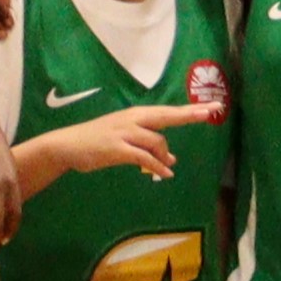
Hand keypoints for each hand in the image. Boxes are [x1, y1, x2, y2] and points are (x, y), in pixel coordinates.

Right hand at [46, 102, 223, 183]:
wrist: (67, 146)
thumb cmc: (98, 142)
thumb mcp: (126, 140)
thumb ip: (149, 147)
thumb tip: (171, 161)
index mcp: (136, 115)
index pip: (168, 111)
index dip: (191, 109)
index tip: (213, 107)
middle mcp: (132, 120)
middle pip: (167, 115)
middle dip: (190, 114)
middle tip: (211, 111)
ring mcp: (124, 133)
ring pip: (157, 141)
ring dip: (165, 157)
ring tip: (165, 167)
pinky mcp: (116, 148)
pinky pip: (144, 158)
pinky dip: (156, 166)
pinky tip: (164, 174)